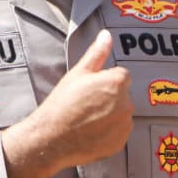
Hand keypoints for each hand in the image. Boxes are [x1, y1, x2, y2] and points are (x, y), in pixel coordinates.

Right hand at [2, 29, 132, 177]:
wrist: (50, 139)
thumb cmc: (62, 103)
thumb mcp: (78, 73)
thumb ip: (97, 53)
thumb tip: (106, 35)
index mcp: (118, 82)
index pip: (121, 76)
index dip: (104, 81)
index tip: (89, 90)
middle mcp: (127, 103)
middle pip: (123, 95)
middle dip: (109, 97)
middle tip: (86, 104)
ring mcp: (124, 124)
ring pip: (122, 113)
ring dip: (111, 114)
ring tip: (87, 119)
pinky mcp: (121, 142)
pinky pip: (119, 132)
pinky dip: (109, 131)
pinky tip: (91, 132)